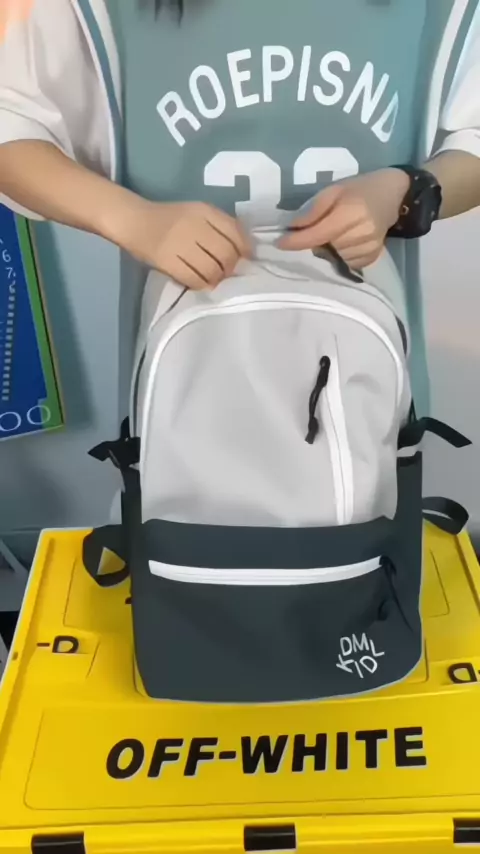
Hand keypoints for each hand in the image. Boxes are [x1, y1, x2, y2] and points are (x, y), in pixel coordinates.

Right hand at [117, 199, 250, 288]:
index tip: (246, 259)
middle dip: (231, 267)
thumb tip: (245, 250)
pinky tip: (202, 283)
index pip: (234, 232)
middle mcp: (194, 226)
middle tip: (227, 272)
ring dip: (217, 278)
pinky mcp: (168, 261)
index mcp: (204, 211)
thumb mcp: (198, 212)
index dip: (245, 249)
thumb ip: (221, 225)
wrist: (135, 221)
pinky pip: (193, 279)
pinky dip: (202, 284)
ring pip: (212, 269)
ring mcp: (180, 244)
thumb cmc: (171, 218)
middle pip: (226, 254)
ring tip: (215, 278)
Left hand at [279, 168, 409, 268]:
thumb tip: (291, 227)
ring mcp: (370, 248)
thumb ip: (313, 209)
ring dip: (325, 250)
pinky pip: (346, 264)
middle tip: (310, 232)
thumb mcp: (334, 189)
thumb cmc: (358, 189)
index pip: (318, 233)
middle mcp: (363, 233)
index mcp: (352, 212)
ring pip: (334, 258)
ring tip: (329, 236)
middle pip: (324, 248)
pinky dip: (338, 256)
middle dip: (311, 243)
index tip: (280, 243)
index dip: (297, 241)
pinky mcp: (372, 258)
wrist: (391, 195)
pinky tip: (341, 244)